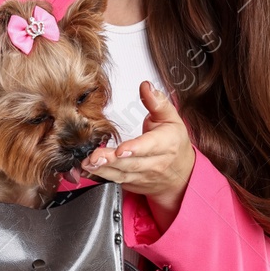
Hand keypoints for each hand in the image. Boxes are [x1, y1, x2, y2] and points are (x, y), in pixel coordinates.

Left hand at [82, 81, 193, 224]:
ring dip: (102, 169)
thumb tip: (146, 86)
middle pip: (132, 162)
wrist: (181, 174)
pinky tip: (88, 170)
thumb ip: (157, 102)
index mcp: (166, 143)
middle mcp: (155, 162)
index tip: (121, 149)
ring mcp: (144, 175)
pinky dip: (101, 176)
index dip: (135, 148)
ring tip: (87, 163)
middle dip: (111, 160)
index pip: (150, 146)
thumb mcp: (171, 118)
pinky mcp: (133, 183)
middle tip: (94, 157)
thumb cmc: (174, 143)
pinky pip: (116, 181)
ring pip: (122, 174)